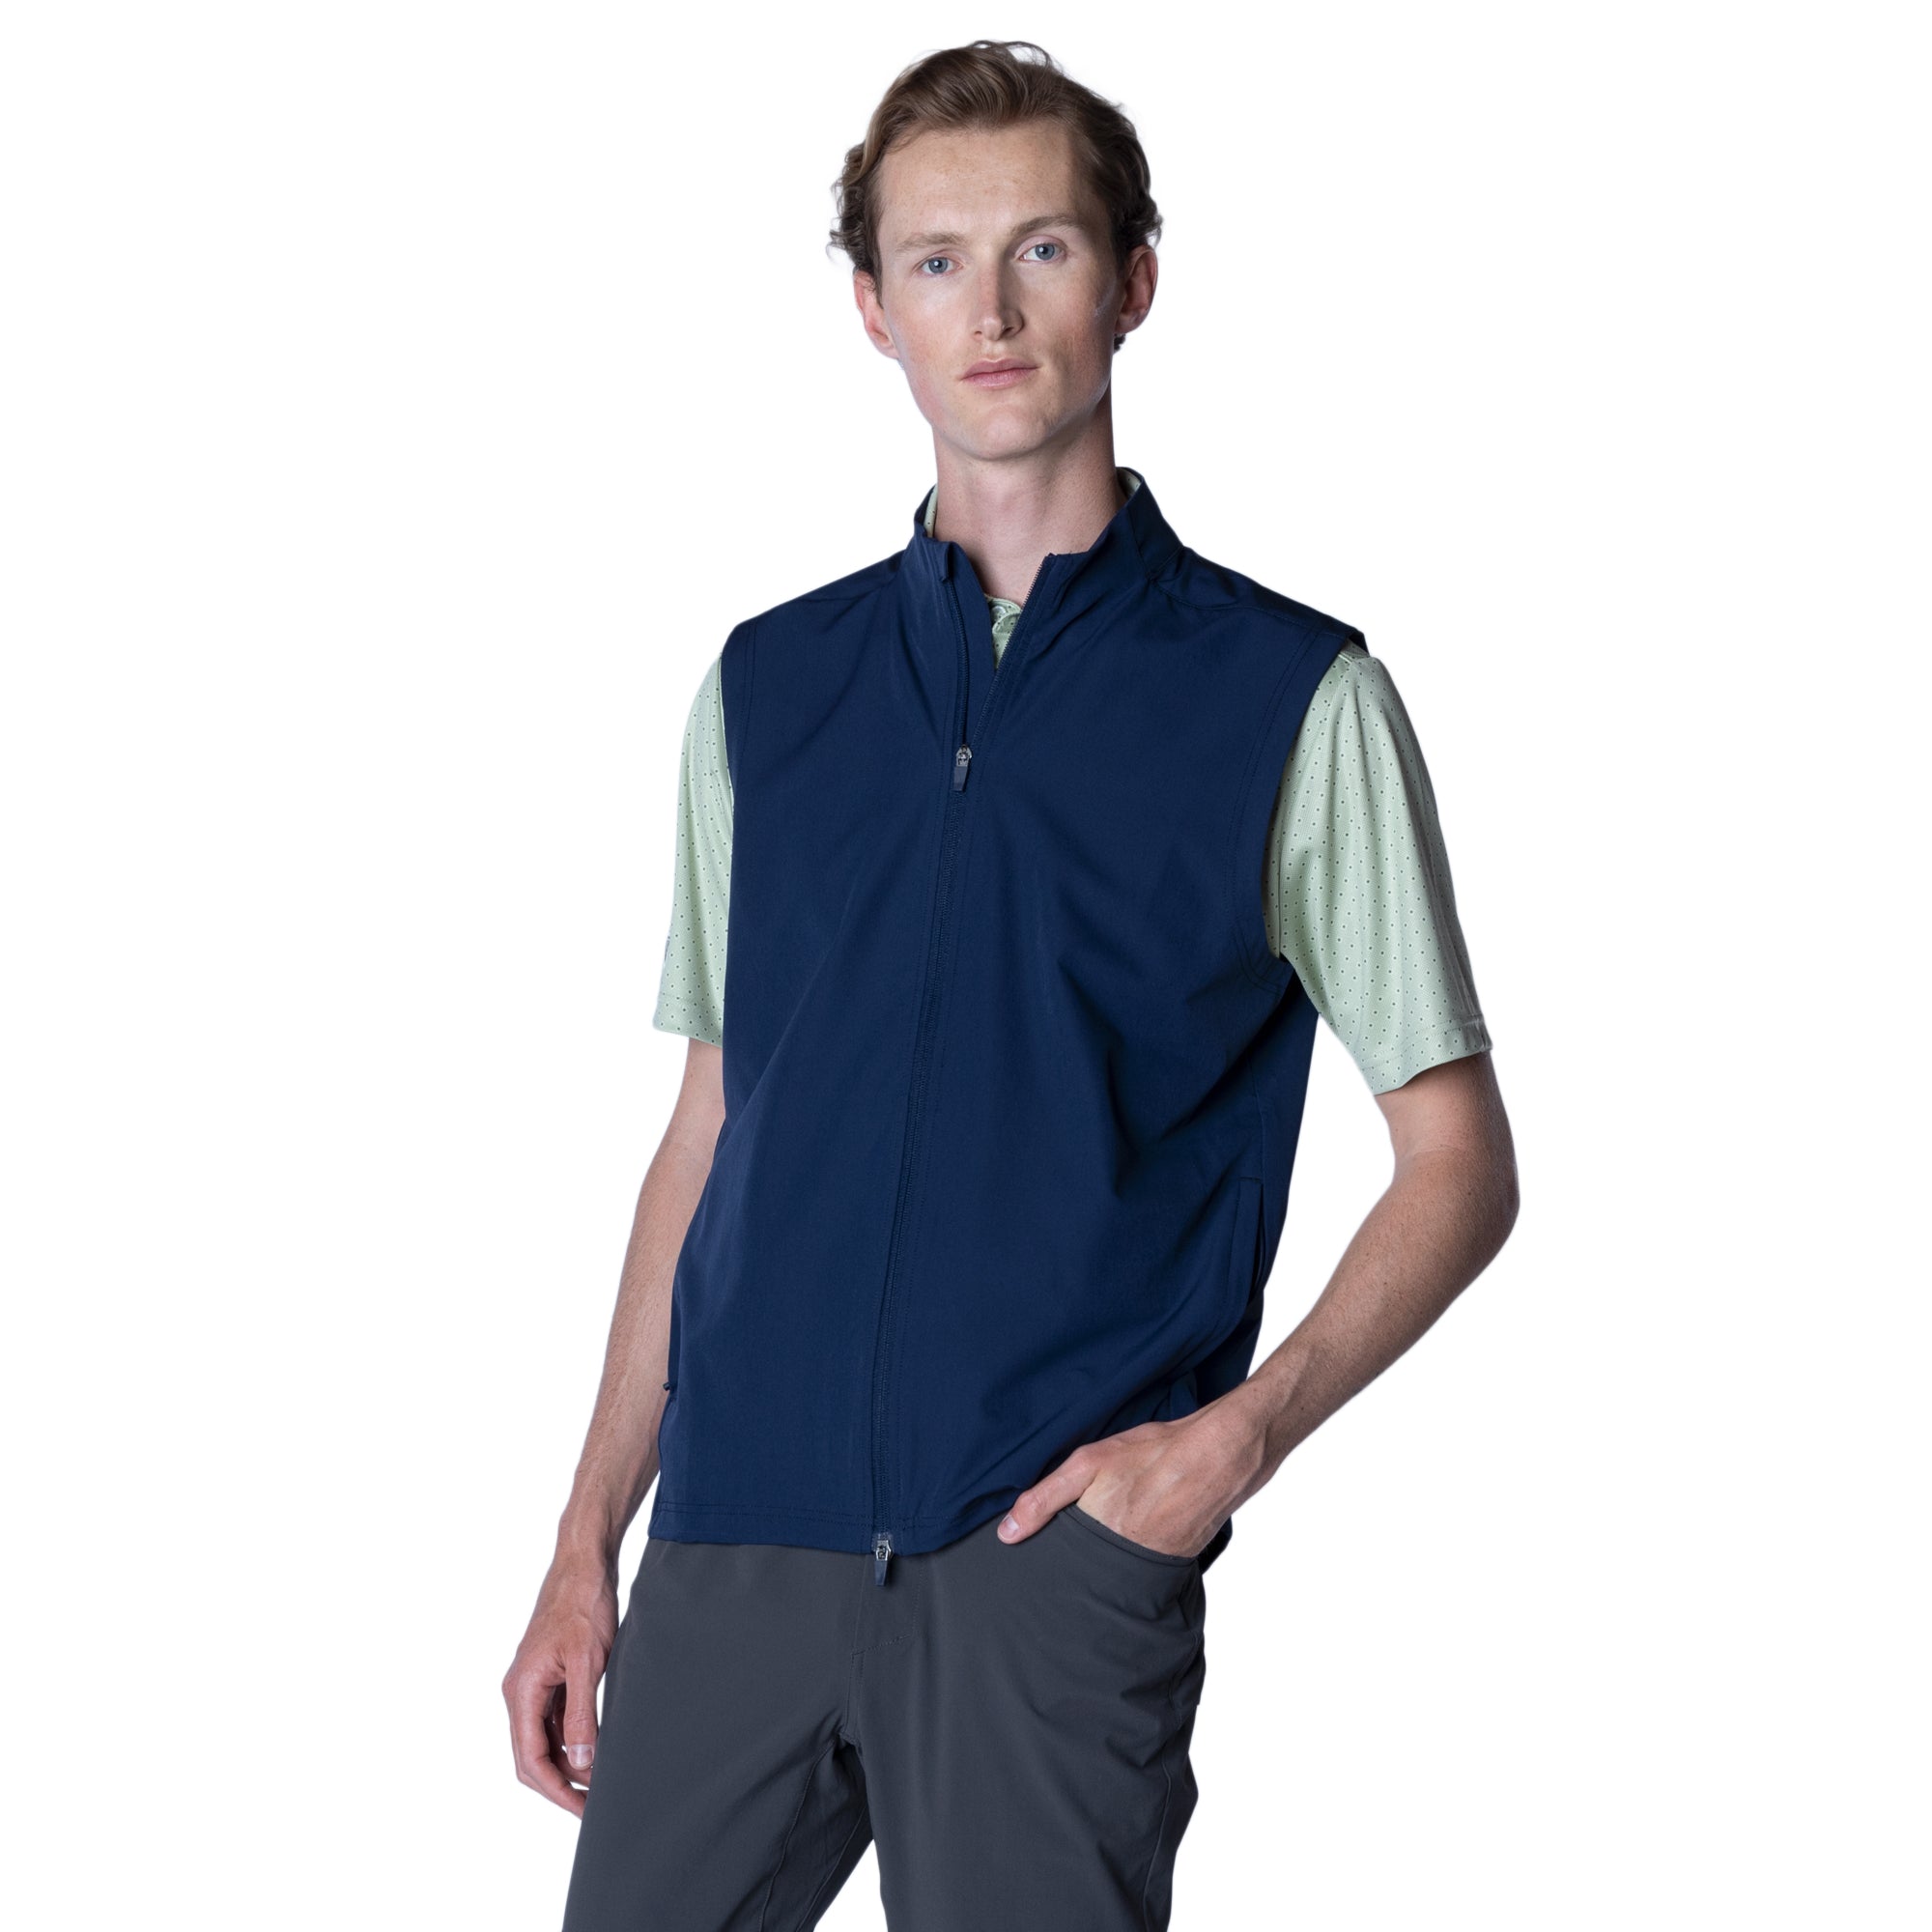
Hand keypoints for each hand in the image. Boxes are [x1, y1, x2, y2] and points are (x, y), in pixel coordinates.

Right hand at [502, 1558, 618, 1817]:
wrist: (584, 1562)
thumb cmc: (583, 1603)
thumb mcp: (587, 1662)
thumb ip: (580, 1713)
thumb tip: (579, 1761)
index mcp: (521, 1691)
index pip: (530, 1759)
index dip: (556, 1791)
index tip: (583, 1810)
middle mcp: (520, 1692)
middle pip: (532, 1757)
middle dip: (561, 1785)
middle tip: (594, 1807)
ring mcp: (534, 1684)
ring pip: (543, 1740)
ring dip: (568, 1764)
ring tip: (601, 1782)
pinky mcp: (549, 1676)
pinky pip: (554, 1720)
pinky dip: (572, 1740)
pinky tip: (595, 1748)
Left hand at [995, 1396, 1266, 1557]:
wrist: (1220, 1459)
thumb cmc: (1153, 1455)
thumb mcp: (1088, 1464)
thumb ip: (1043, 1499)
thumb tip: (1006, 1534)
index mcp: (1097, 1539)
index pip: (1058, 1568)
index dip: (1044, 1564)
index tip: (1027, 1565)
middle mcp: (1122, 1563)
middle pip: (1083, 1576)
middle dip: (1071, 1569)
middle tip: (1058, 1557)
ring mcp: (1149, 1567)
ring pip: (1110, 1574)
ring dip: (1101, 1563)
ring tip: (1098, 1543)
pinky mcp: (1171, 1565)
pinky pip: (1137, 1570)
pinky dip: (1128, 1557)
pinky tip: (1129, 1536)